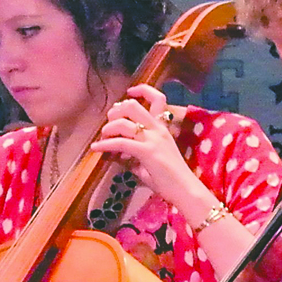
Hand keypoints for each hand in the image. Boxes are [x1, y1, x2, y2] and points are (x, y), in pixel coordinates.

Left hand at [93, 85, 207, 214]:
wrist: (186, 191)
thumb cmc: (170, 179)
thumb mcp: (150, 162)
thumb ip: (134, 155)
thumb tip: (117, 155)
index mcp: (162, 128)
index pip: (158, 98)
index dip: (142, 90)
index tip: (128, 93)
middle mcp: (158, 129)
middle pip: (133, 106)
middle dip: (115, 112)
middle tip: (109, 123)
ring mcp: (153, 139)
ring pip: (124, 123)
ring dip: (108, 129)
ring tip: (102, 138)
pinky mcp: (147, 152)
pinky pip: (120, 143)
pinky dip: (105, 145)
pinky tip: (96, 148)